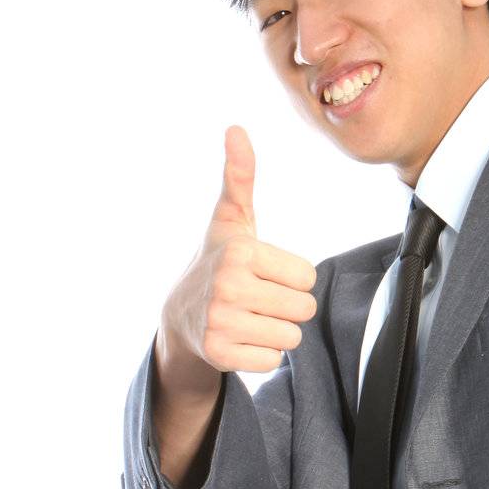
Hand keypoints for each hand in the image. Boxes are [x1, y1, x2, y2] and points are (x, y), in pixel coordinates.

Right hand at [162, 124, 319, 377]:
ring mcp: (221, 323)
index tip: (262, 274)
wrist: (180, 317)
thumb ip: (240, 178)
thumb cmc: (218, 262)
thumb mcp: (231, 221)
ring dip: (277, 332)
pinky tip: (240, 340)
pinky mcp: (220, 355)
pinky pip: (273, 361)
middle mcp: (228, 286)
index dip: (291, 278)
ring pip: (292, 337)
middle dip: (287, 307)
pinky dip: (262, 355)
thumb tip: (236, 128)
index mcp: (240, 252)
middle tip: (257, 300)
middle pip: (304, 309)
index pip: (307, 277)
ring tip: (249, 319)